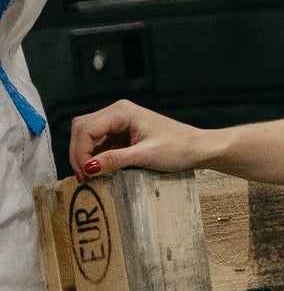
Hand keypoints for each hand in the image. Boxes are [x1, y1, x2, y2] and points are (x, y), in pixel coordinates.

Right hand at [70, 100, 206, 181]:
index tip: (85, 174)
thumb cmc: (179, 148)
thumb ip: (116, 160)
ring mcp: (119, 122)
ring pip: (88, 136)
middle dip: (78, 154)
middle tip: (83, 179)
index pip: (86, 129)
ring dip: (86, 156)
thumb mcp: (146, 156)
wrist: (198, 148)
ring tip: (90, 178)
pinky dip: (96, 157)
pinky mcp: (123, 134)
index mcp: (122, 112)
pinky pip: (101, 143)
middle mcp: (117, 112)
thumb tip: (89, 168)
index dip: (80, 152)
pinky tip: (100, 171)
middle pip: (82, 129)